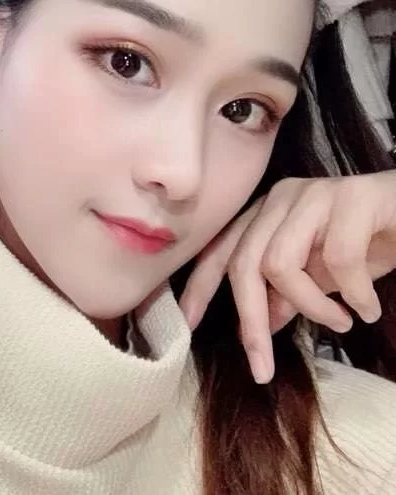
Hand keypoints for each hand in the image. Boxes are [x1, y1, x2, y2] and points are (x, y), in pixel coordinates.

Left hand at [178, 172, 395, 383]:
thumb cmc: (374, 240)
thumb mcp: (323, 276)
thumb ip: (289, 293)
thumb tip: (261, 324)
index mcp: (267, 213)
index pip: (221, 250)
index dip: (200, 287)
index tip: (186, 324)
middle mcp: (282, 198)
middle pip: (244, 263)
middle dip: (250, 321)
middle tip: (262, 365)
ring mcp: (315, 193)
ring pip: (280, 262)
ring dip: (311, 306)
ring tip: (343, 322)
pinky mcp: (353, 197)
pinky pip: (338, 258)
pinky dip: (353, 294)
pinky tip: (367, 308)